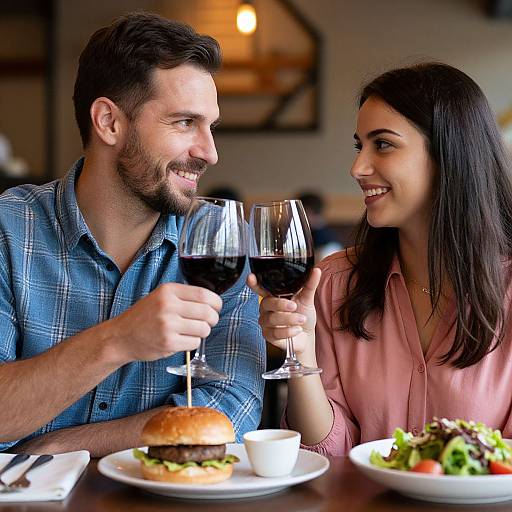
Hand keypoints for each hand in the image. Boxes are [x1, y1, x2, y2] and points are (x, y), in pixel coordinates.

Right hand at [107, 283, 221, 363]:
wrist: (121, 336)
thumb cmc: (144, 317)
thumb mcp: (160, 297)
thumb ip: (183, 296)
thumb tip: (212, 301)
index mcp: (168, 291)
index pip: (204, 294)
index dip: (216, 303)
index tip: (216, 307)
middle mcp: (168, 305)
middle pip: (207, 312)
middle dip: (213, 319)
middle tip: (208, 322)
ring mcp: (168, 324)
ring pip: (203, 329)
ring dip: (202, 332)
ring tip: (191, 331)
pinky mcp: (168, 342)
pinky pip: (194, 343)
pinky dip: (192, 343)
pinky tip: (181, 340)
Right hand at [247, 268, 320, 354]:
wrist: (306, 335)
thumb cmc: (303, 314)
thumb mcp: (307, 298)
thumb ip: (309, 284)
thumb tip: (316, 270)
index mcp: (273, 295)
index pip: (260, 287)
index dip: (254, 283)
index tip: (251, 277)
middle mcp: (267, 308)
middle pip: (266, 303)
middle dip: (280, 304)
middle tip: (294, 306)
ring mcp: (266, 322)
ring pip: (271, 319)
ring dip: (288, 319)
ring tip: (301, 319)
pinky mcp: (269, 335)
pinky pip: (275, 333)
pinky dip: (288, 331)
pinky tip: (297, 330)